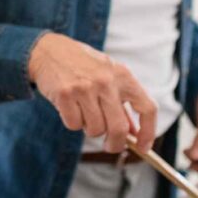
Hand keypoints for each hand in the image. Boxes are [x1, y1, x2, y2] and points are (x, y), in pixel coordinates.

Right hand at [28, 32, 156, 152]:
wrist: (49, 50)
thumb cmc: (82, 66)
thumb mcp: (108, 76)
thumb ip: (121, 103)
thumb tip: (134, 134)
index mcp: (123, 75)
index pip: (147, 108)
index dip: (148, 132)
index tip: (142, 148)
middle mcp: (106, 81)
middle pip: (119, 128)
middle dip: (115, 144)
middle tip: (109, 145)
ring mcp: (85, 87)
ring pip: (95, 130)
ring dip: (89, 128)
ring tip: (83, 111)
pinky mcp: (65, 94)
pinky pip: (74, 125)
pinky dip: (72, 122)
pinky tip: (69, 107)